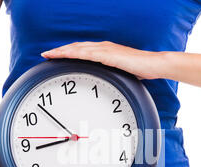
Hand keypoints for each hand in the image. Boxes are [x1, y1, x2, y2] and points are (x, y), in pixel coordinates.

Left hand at [41, 41, 163, 79]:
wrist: (154, 65)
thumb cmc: (141, 70)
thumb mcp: (121, 74)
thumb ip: (111, 75)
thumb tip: (105, 84)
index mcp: (105, 52)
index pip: (82, 50)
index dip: (68, 52)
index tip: (55, 57)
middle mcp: (103, 48)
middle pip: (76, 47)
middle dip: (60, 51)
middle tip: (46, 55)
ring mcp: (106, 50)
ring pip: (78, 48)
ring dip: (63, 51)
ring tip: (50, 55)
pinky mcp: (109, 54)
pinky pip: (87, 53)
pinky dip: (75, 53)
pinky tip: (66, 55)